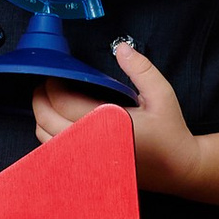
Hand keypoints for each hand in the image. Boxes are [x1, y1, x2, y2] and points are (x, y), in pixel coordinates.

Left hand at [34, 41, 200, 190]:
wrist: (178, 168)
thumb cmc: (170, 133)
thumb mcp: (161, 94)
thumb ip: (140, 69)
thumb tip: (121, 48)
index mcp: (108, 124)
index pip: (63, 102)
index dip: (52, 84)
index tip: (55, 73)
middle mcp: (92, 145)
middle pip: (45, 120)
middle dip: (40, 98)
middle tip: (46, 83)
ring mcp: (87, 161)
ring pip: (45, 139)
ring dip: (43, 117)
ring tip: (51, 100)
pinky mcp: (86, 170)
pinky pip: (54, 153)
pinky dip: (49, 136)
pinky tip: (59, 123)